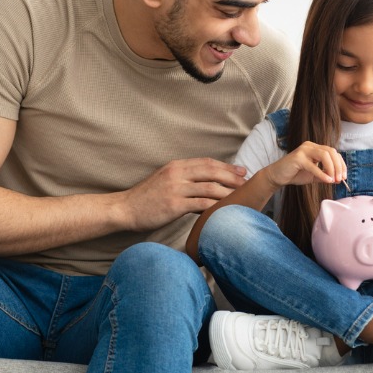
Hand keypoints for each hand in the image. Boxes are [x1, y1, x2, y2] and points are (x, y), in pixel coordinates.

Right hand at [122, 158, 246, 231]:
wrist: (125, 209)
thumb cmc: (146, 199)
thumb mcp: (165, 181)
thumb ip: (184, 180)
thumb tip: (207, 186)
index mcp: (176, 166)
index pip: (206, 162)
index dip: (226, 166)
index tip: (241, 171)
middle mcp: (177, 173)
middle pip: (211, 171)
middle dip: (232, 176)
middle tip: (247, 182)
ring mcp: (175, 188)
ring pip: (209, 187)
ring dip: (228, 192)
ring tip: (241, 197)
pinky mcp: (173, 204)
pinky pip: (200, 204)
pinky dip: (215, 206)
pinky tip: (225, 209)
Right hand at [263, 141, 346, 189]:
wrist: (278, 176)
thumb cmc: (295, 174)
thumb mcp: (314, 176)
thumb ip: (325, 175)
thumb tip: (338, 179)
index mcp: (315, 148)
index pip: (333, 153)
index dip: (341, 164)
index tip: (343, 177)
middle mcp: (310, 146)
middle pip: (331, 152)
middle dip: (338, 166)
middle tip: (340, 179)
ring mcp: (304, 150)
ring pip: (324, 155)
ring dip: (332, 168)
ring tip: (334, 180)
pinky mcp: (298, 157)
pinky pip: (313, 165)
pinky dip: (322, 173)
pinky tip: (327, 180)